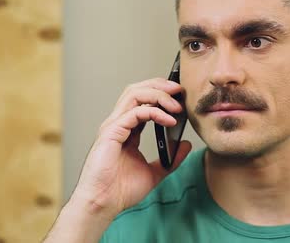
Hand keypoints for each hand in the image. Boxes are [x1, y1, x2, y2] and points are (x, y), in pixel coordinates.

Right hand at [71, 78, 192, 217]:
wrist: (103, 204)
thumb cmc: (120, 190)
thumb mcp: (155, 172)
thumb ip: (170, 159)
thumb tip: (186, 145)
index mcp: (126, 129)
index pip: (142, 101)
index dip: (161, 94)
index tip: (180, 96)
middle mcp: (118, 123)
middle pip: (137, 90)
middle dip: (160, 85)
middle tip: (180, 90)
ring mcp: (113, 126)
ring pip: (135, 94)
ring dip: (159, 95)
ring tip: (176, 104)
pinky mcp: (111, 132)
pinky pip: (135, 112)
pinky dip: (155, 112)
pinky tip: (169, 121)